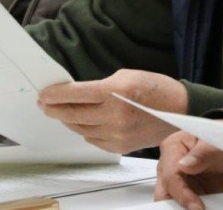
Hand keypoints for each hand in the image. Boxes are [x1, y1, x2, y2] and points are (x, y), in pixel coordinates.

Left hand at [37, 69, 187, 152]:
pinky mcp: (120, 146)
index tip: (43, 94)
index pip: (76, 95)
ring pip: (81, 129)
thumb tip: (77, 94)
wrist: (179, 110)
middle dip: (55, 109)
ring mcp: (117, 134)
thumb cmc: (155, 88)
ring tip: (61, 112)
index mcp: (116, 92)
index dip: (55, 95)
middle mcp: (115, 115)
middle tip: (45, 103)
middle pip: (73, 114)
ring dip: (68, 120)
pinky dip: (84, 130)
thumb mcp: (126, 75)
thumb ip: (100, 86)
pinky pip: (93, 139)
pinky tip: (81, 122)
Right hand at [154, 129, 222, 209]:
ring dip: (182, 209)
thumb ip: (203, 152)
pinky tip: (204, 209)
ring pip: (170, 203)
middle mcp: (170, 166)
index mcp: (172, 147)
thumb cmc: (221, 140)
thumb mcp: (217, 143)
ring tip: (200, 209)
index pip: (170, 176)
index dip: (182, 194)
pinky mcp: (186, 195)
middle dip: (174, 206)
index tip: (197, 207)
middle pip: (163, 192)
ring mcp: (177, 183)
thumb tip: (184, 165)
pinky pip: (183, 208)